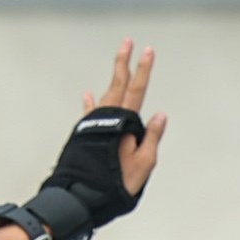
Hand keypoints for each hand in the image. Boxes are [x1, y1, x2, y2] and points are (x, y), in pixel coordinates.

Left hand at [85, 40, 169, 196]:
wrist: (80, 197)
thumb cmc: (115, 185)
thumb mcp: (143, 165)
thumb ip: (151, 138)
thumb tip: (159, 115)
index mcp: (124, 123)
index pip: (137, 90)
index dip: (143, 69)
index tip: (148, 50)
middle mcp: (107, 119)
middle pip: (118, 84)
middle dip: (124, 62)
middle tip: (127, 42)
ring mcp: (93, 125)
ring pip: (105, 96)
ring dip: (113, 80)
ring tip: (118, 66)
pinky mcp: (83, 136)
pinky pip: (89, 114)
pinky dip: (90, 104)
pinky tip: (88, 95)